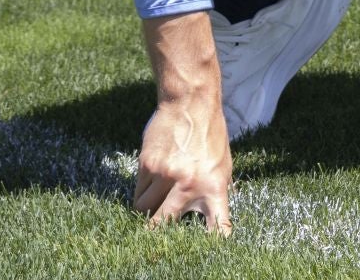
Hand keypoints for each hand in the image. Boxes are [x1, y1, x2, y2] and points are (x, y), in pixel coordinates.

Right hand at [134, 92, 232, 234]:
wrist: (191, 102)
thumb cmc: (211, 135)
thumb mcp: (222, 164)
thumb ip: (213, 190)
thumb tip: (209, 216)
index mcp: (215, 187)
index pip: (217, 226)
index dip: (213, 245)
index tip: (208, 257)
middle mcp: (190, 185)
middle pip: (163, 225)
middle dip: (155, 236)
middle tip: (153, 240)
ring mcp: (166, 176)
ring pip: (143, 210)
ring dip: (144, 212)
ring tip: (151, 204)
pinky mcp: (147, 165)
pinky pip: (138, 191)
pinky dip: (141, 192)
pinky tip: (150, 181)